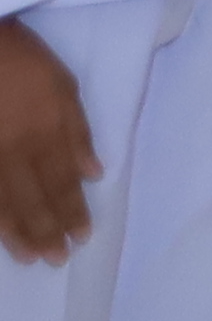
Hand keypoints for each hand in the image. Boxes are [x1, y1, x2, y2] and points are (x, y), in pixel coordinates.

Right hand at [0, 22, 90, 265]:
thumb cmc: (22, 59)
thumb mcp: (64, 86)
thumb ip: (78, 132)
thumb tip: (94, 173)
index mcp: (47, 133)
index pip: (63, 182)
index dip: (73, 212)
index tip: (82, 237)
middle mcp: (15, 150)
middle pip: (34, 199)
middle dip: (47, 231)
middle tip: (56, 260)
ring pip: (2, 201)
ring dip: (17, 233)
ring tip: (28, 257)